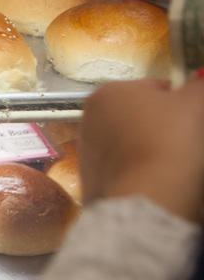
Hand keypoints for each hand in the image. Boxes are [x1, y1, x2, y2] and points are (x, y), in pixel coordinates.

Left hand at [80, 77, 203, 221]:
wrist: (145, 200)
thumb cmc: (169, 142)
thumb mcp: (196, 103)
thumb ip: (200, 86)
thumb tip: (201, 79)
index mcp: (107, 93)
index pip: (153, 88)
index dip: (179, 102)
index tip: (192, 117)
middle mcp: (88, 121)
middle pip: (139, 118)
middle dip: (164, 126)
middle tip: (188, 139)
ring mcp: (86, 154)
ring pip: (132, 145)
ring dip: (154, 149)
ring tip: (176, 162)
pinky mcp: (92, 183)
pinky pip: (126, 171)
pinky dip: (142, 172)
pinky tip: (159, 179)